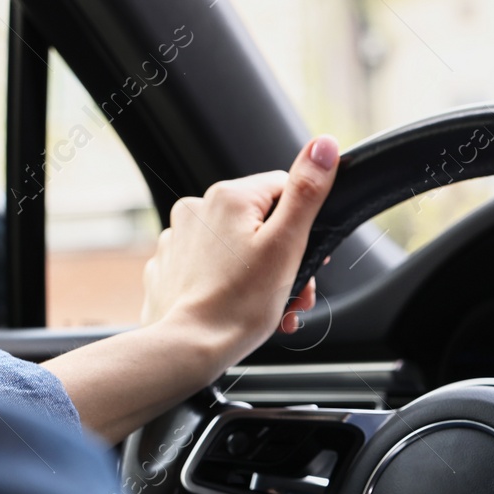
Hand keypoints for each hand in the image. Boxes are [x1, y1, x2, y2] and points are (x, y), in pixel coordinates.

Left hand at [140, 134, 338, 371]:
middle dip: (285, 259)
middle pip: (261, 222)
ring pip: (236, 247)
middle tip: (294, 294)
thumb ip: (307, 192)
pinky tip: (238, 308)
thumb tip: (324, 146)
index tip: (307, 258)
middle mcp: (198, 208)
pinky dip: (229, 285)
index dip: (304, 226)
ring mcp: (179, 238)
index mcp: (229, 196)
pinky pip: (210, 268)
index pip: (285, 190)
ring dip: (261, 276)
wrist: (188, 347)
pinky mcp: (170, 266)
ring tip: (269, 308)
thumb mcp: (287, 245)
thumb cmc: (238, 305)